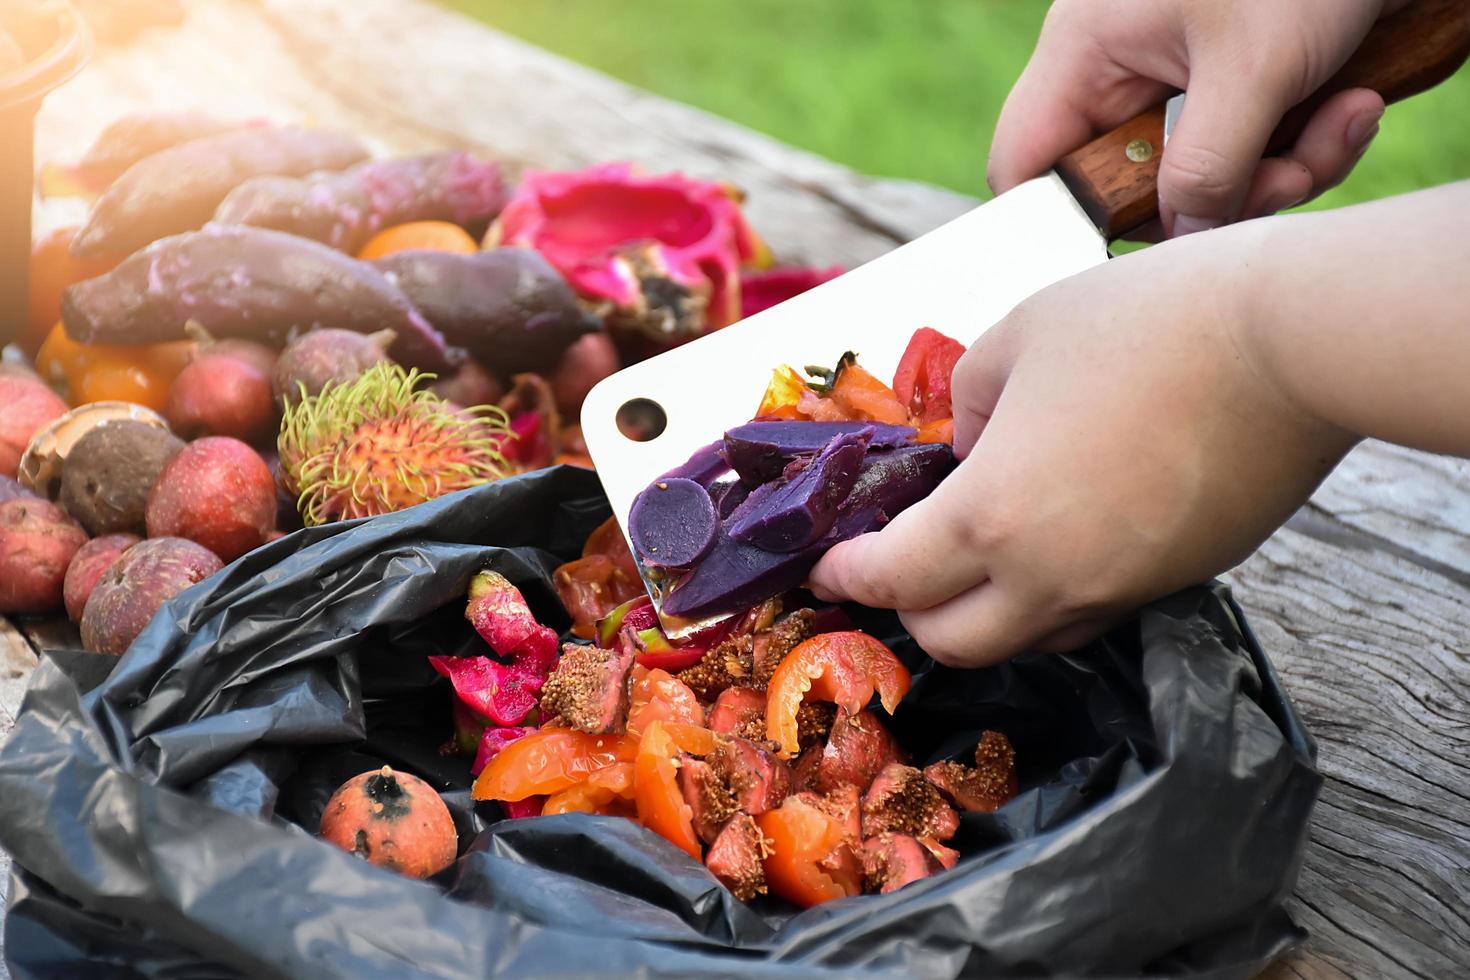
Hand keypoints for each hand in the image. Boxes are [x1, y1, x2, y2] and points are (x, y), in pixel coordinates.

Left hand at [808, 221, 1356, 665]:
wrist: (1290, 343)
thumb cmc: (1144, 322)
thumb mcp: (1017, 338)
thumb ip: (966, 405)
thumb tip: (964, 449)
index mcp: (991, 519)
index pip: (892, 580)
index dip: (845, 578)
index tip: (825, 569)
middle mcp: (1053, 579)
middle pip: (954, 642)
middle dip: (909, 610)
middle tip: (895, 562)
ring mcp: (1122, 591)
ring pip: (1027, 640)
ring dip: (982, 613)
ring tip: (972, 555)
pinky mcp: (1177, 583)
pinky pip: (1090, 614)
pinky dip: (1050, 598)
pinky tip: (1054, 540)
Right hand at [988, 0, 1398, 235]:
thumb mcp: (1256, 68)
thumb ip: (1207, 168)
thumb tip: (1185, 234)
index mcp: (1088, 50)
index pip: (1026, 162)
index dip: (1060, 219)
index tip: (1124, 246)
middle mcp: (1123, 66)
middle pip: (1131, 183)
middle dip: (1213, 197)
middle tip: (1278, 182)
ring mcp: (1181, 77)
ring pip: (1202, 176)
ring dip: (1281, 173)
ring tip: (1344, 120)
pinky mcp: (1236, 85)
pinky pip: (1251, 153)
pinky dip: (1308, 145)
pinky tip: (1356, 106)